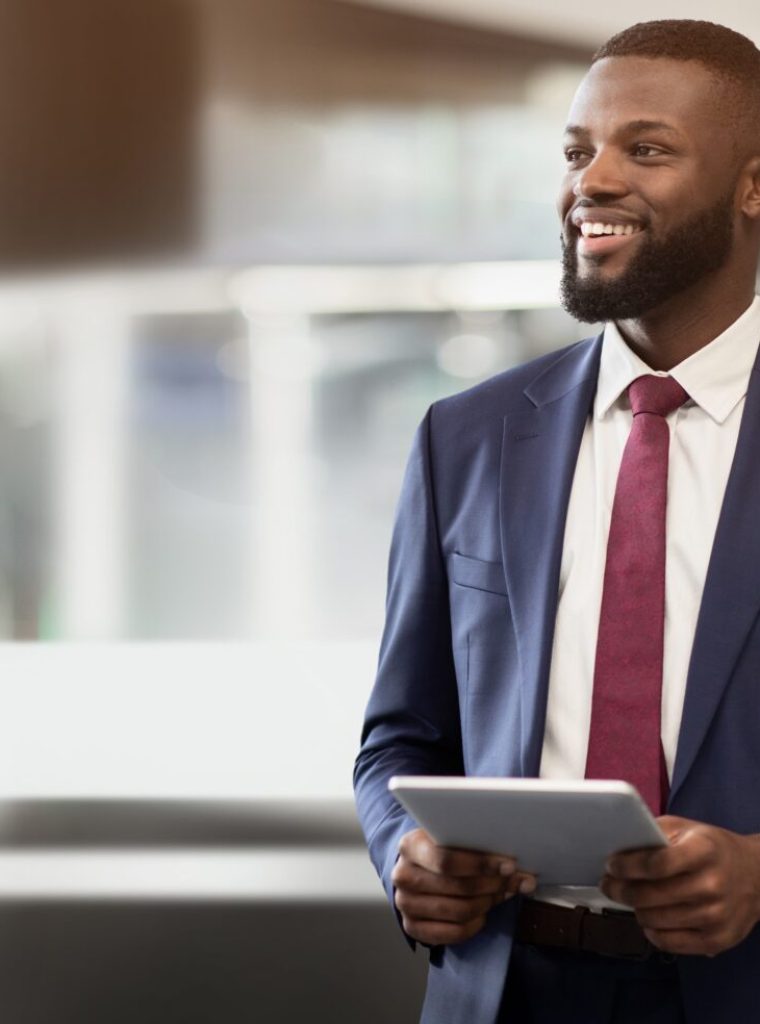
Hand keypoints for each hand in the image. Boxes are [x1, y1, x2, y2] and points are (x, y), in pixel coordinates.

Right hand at [391, 828, 536, 944]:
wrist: (415, 869)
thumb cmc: (440, 849)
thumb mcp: (451, 838)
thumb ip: (479, 847)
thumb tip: (520, 872)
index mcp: (410, 845)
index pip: (446, 860)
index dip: (481, 865)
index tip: (508, 866)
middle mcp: (402, 875)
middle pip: (457, 886)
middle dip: (492, 884)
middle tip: (513, 881)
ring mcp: (405, 903)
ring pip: (458, 910)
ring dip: (487, 903)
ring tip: (501, 894)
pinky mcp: (412, 927)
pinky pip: (453, 933)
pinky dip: (475, 925)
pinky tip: (484, 913)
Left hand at [601, 816, 759, 956]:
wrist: (757, 876)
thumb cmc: (712, 848)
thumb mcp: (686, 828)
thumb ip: (653, 832)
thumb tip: (617, 846)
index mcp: (703, 851)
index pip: (656, 864)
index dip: (627, 866)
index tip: (611, 864)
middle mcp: (711, 885)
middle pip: (650, 895)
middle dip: (619, 890)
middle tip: (608, 884)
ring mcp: (715, 917)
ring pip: (654, 920)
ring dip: (634, 909)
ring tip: (630, 898)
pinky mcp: (716, 941)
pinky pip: (669, 943)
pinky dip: (651, 931)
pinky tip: (649, 918)